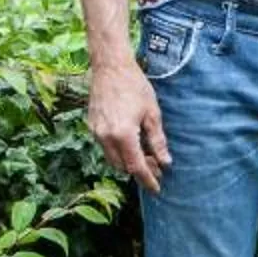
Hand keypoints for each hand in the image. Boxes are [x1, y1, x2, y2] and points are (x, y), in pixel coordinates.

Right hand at [87, 58, 168, 191]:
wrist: (110, 67)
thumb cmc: (135, 86)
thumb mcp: (152, 114)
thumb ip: (158, 140)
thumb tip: (166, 161)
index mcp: (123, 135)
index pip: (136, 167)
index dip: (148, 179)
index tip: (157, 189)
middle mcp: (105, 137)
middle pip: (122, 166)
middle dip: (140, 170)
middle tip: (157, 166)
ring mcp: (95, 132)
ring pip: (112, 158)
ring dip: (128, 162)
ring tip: (146, 155)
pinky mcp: (91, 126)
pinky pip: (105, 147)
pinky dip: (118, 151)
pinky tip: (131, 143)